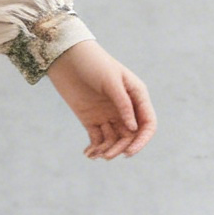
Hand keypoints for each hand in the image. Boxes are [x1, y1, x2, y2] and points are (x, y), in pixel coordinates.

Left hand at [46, 40, 156, 159]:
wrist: (66, 58)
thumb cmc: (92, 62)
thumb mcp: (111, 80)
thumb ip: (124, 103)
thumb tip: (134, 128)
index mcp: (136, 96)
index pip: (147, 124)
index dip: (142, 140)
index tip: (130, 152)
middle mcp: (125, 108)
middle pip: (130, 136)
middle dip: (121, 148)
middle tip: (107, 156)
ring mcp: (108, 115)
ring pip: (114, 140)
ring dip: (107, 150)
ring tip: (95, 154)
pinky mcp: (91, 119)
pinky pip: (97, 139)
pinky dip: (95, 148)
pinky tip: (88, 153)